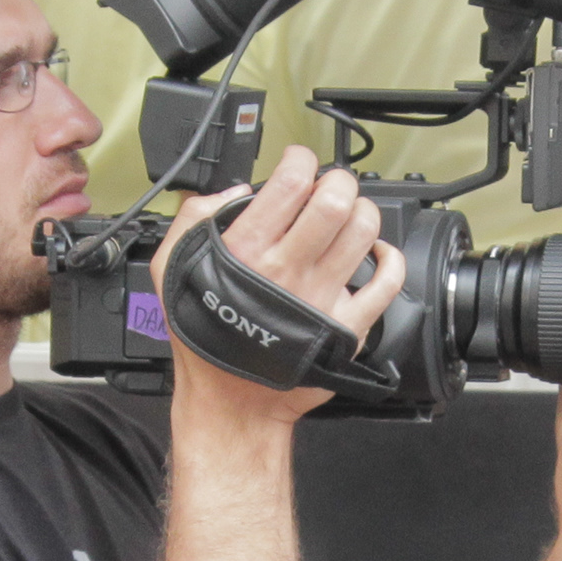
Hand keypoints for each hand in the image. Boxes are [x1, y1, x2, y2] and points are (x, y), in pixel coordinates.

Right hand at [154, 147, 405, 428]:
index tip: (298, 164)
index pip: (290, 180)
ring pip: (364, 230)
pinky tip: (374, 253)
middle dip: (337, 181)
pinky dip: (389, 258)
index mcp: (248, 250)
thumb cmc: (207, 340)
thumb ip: (193, 220)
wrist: (231, 401)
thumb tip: (231, 193)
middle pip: (335, 200)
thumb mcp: (172, 270)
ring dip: (362, 212)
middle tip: (328, 187)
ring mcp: (323, 297)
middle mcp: (289, 270)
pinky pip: (387, 281)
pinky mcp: (348, 325)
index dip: (300, 159)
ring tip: (348, 217)